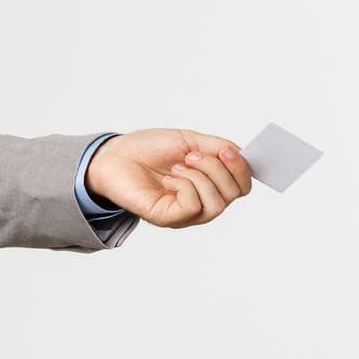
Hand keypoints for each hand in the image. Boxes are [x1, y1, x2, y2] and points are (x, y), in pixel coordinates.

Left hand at [86, 128, 251, 227]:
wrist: (116, 155)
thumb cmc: (149, 149)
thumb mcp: (189, 140)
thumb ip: (217, 146)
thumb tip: (243, 154)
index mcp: (210, 183)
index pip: (242, 185)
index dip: (242, 168)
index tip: (228, 149)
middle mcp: (202, 201)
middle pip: (235, 193)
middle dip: (217, 168)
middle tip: (191, 156)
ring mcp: (187, 213)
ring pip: (218, 204)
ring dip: (201, 177)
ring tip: (178, 166)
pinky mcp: (169, 218)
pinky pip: (194, 207)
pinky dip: (186, 187)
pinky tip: (169, 179)